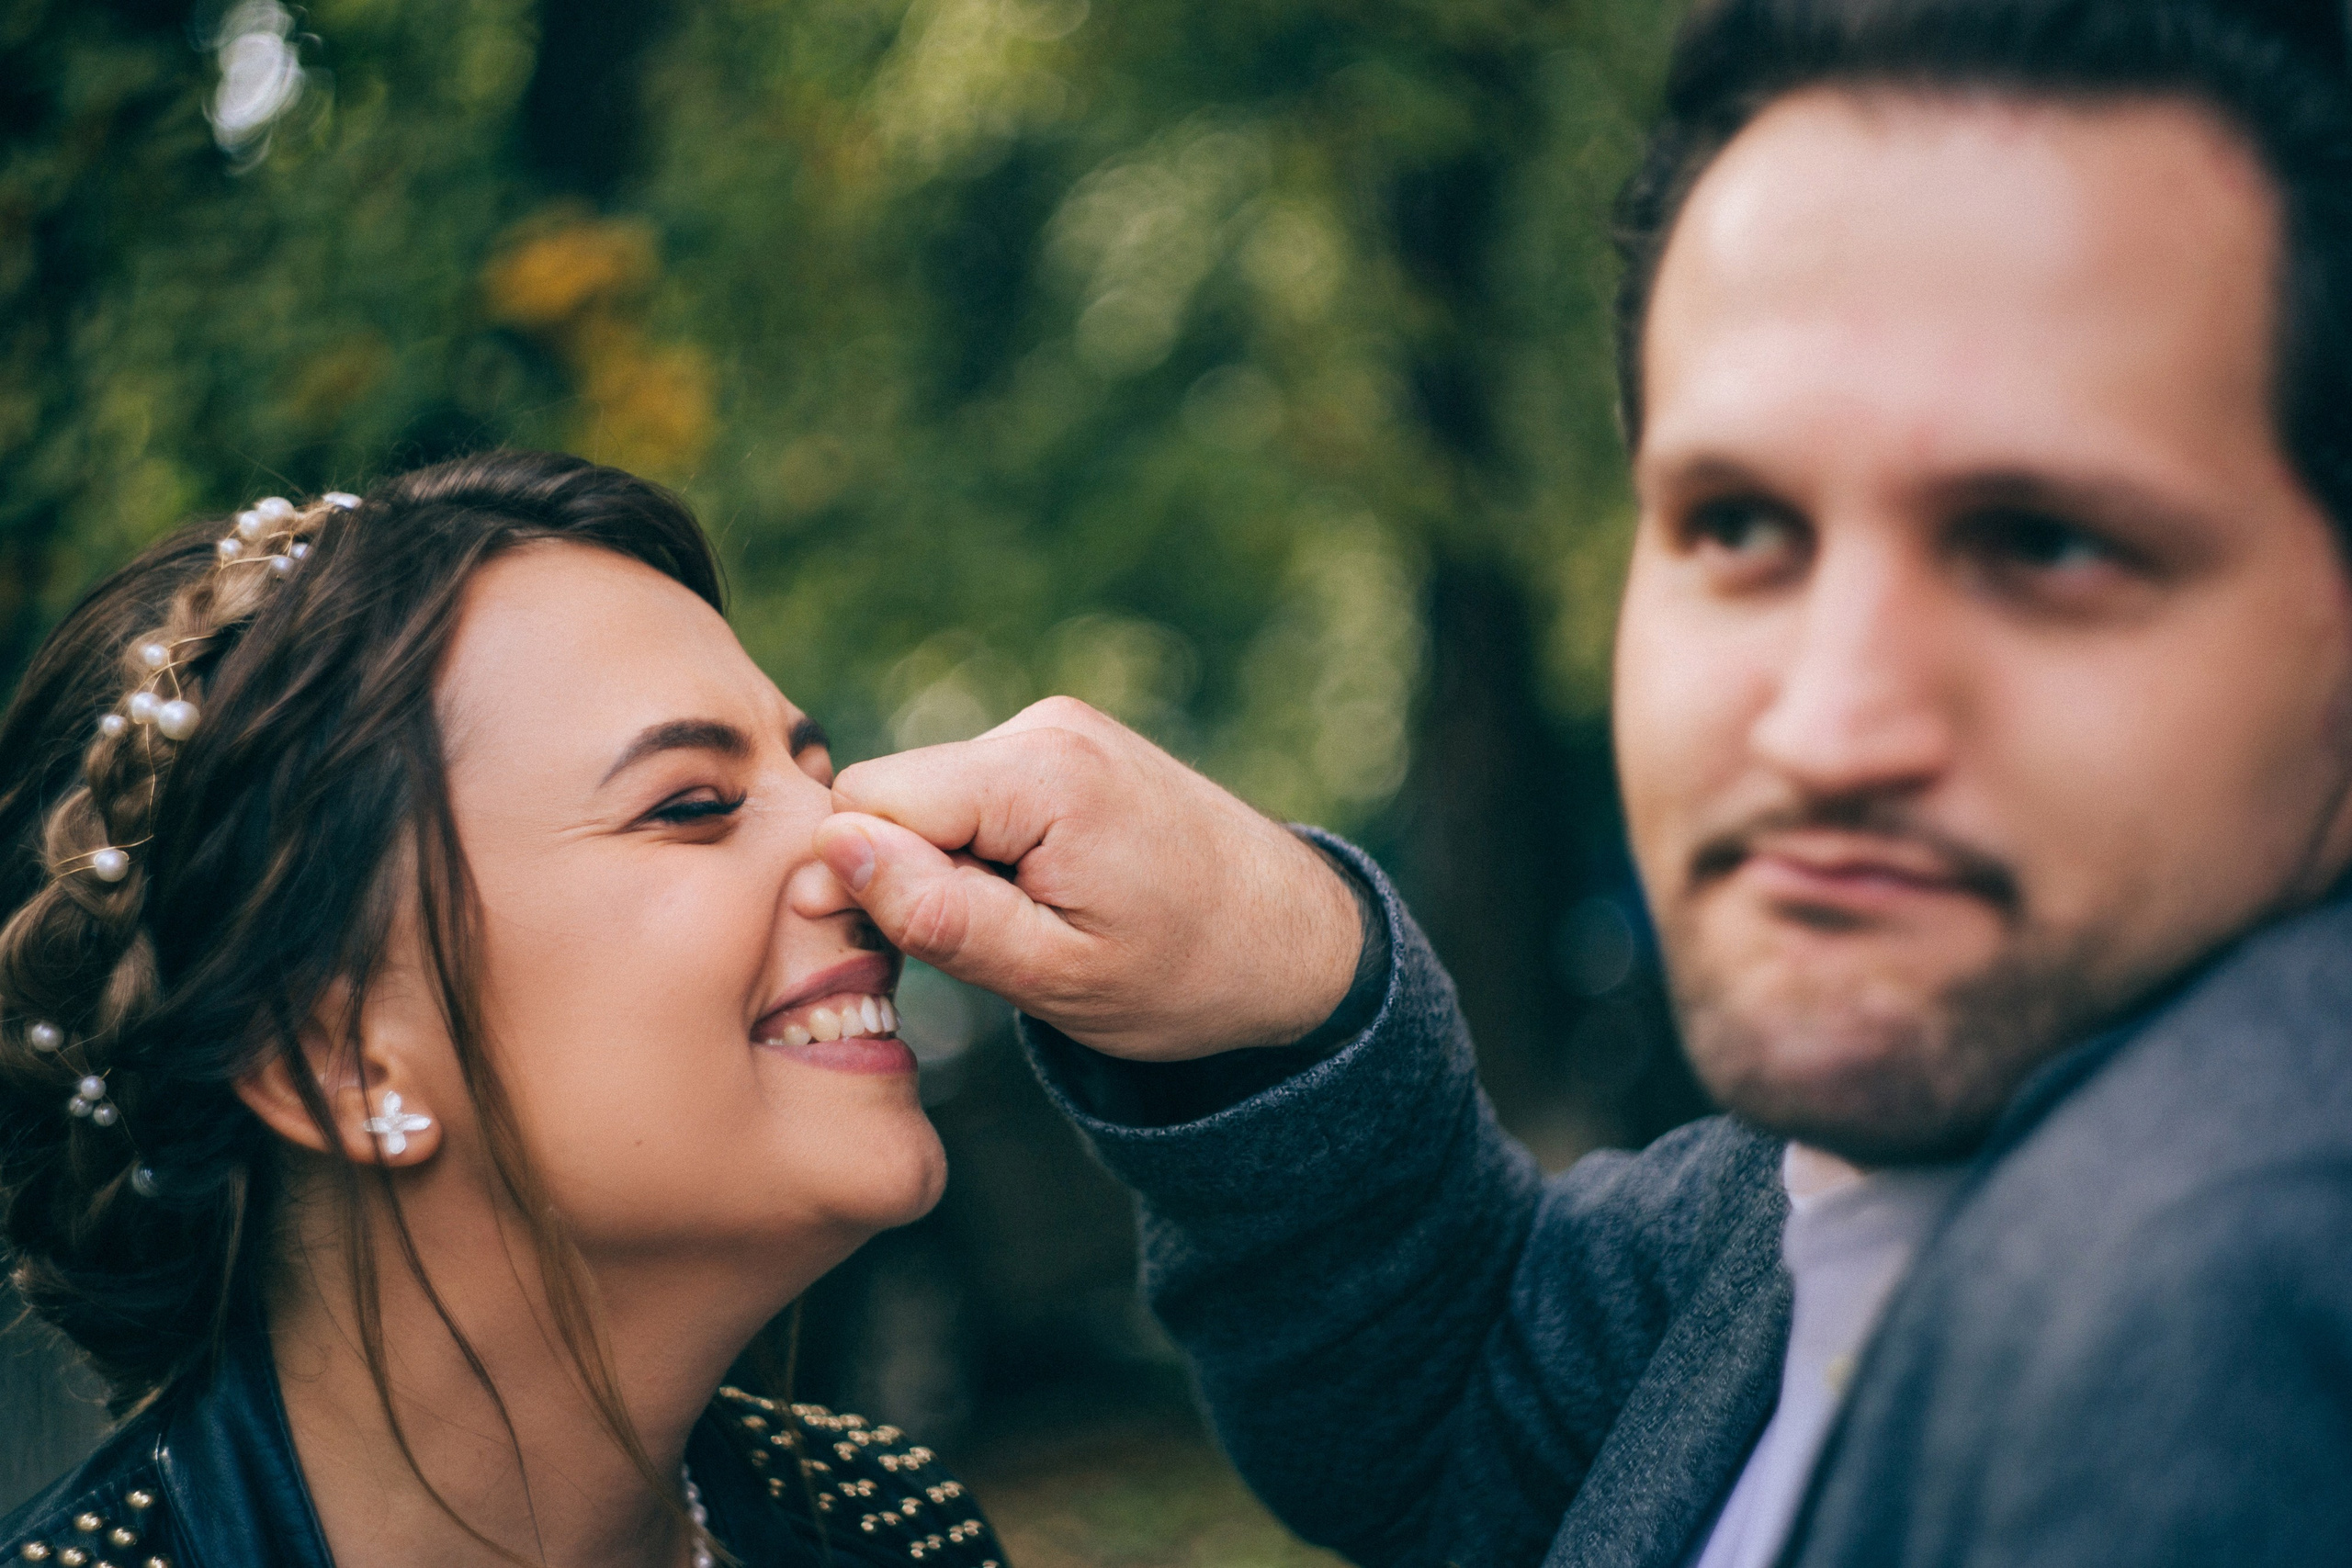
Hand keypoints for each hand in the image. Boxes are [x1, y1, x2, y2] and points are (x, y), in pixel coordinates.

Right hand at [813, 697, 1362, 1060]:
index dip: (862, 877)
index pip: (868, 798)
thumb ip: (941, 915)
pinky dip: (987, 846)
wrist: (1300, 940)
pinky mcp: (1069, 743)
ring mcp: (1059, 727)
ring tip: (1036, 922)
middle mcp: (1046, 728)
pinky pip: (976, 790)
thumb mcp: (1057, 977)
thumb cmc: (1190, 975)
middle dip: (910, 870)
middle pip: (894, 790)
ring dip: (953, 863)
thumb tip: (835, 850)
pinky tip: (1051, 892)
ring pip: (931, 793)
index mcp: (1042, 777)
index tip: (910, 949)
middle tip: (992, 947)